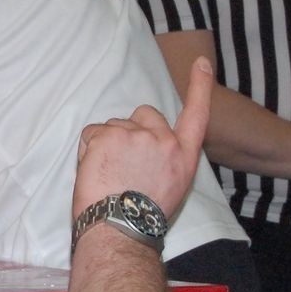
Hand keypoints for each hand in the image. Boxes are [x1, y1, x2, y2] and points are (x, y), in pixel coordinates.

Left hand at [73, 57, 213, 222]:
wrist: (122, 229)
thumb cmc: (140, 217)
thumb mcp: (169, 186)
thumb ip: (162, 159)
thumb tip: (143, 150)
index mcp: (183, 156)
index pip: (197, 115)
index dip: (200, 87)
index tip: (202, 62)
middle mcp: (165, 141)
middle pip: (144, 113)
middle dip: (131, 129)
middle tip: (124, 161)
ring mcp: (137, 135)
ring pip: (113, 126)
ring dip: (107, 144)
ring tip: (109, 174)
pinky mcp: (110, 135)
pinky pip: (92, 133)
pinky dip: (88, 149)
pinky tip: (96, 170)